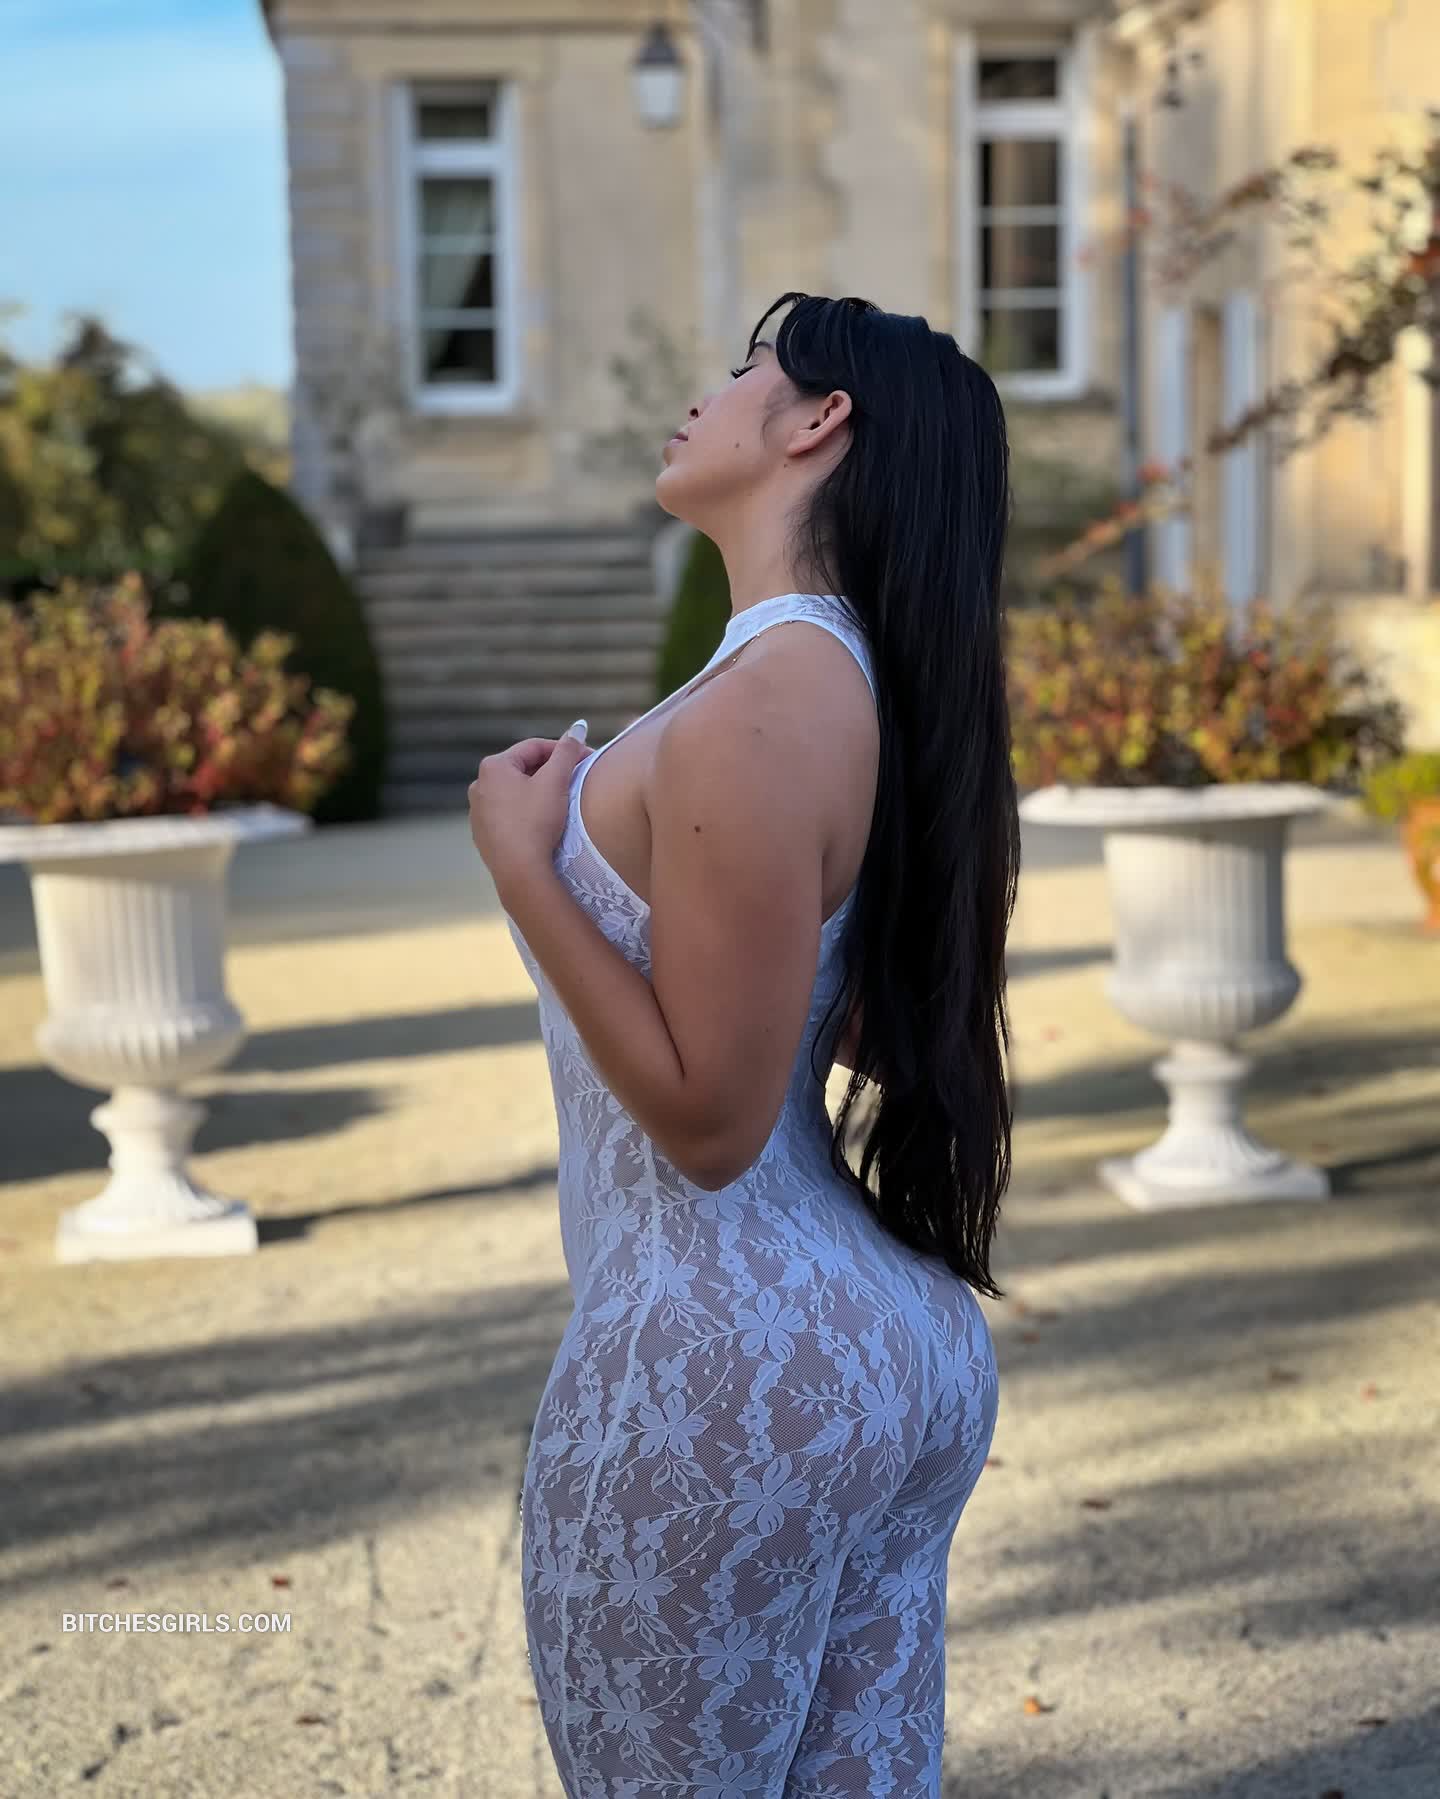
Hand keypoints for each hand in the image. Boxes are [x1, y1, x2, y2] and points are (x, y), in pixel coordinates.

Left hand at [468, 727, 594, 899]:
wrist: (520, 871)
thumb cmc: (536, 822)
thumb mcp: (556, 781)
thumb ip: (567, 751)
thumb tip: (578, 727)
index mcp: (493, 767)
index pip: (534, 748)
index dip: (564, 750)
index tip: (586, 759)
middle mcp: (479, 786)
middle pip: (523, 769)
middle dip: (550, 772)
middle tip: (576, 780)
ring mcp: (478, 813)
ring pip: (516, 793)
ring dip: (538, 792)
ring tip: (562, 802)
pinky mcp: (483, 836)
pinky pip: (509, 815)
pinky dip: (527, 813)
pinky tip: (543, 824)